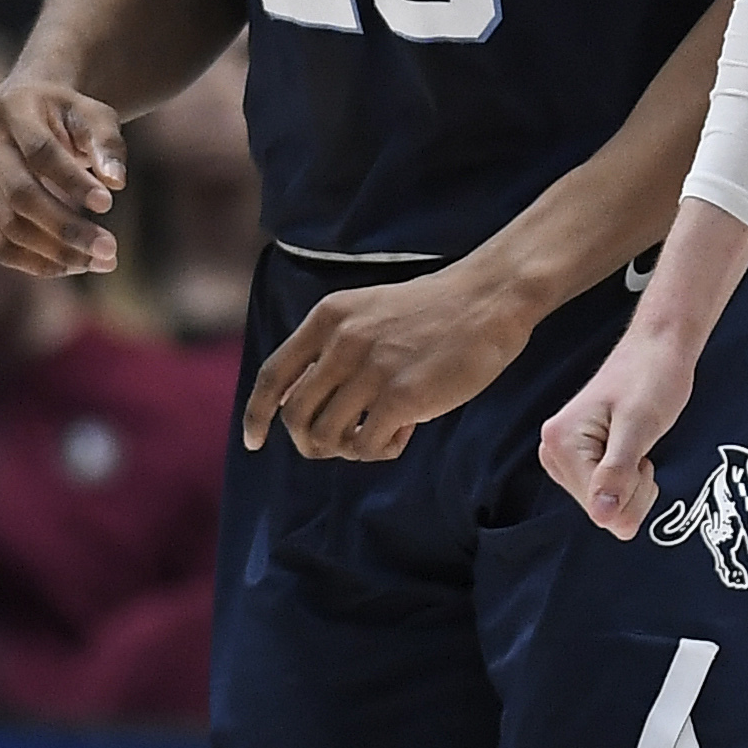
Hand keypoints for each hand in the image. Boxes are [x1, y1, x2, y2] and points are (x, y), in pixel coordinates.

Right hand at [0, 75, 126, 276]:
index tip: (109, 205)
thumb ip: (106, 143)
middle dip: (67, 227)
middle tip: (110, 249)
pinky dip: (35, 262)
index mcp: (13, 109)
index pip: (41, 153)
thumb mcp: (93, 113)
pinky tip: (72, 266)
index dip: (72, 181)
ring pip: (9, 227)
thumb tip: (116, 182)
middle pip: (21, 196)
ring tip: (102, 261)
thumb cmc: (67, 112)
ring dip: (56, 251)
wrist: (21, 106)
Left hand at [240, 265, 540, 460]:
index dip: (257, 415)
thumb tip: (309, 409)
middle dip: (310, 441)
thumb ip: (336, 348)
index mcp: (329, 318)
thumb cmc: (436, 310)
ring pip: (327, 436)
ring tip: (380, 433)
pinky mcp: (402, 396)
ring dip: (348, 447)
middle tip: (339, 443)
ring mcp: (371, 370)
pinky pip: (366, 445)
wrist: (491, 297)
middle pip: (295, 416)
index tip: (256, 440)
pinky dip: (380, 449)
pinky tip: (404, 433)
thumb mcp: (370, 312)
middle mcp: (342, 342)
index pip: (274, 377)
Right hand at [539, 326, 697, 538]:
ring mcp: (563, 454)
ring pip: (603, 503)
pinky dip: (628, 478)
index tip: (645, 458)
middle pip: (597, 509)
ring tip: (637, 443)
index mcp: (560, 443)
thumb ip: (618, 473)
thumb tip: (603, 518)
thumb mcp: (640, 426)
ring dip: (631, 484)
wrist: (659, 346)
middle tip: (642, 450)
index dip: (632, 492)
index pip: (598, 508)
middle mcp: (552, 451)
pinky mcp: (578, 456)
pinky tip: (633, 450)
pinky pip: (605, 491)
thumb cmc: (653, 376)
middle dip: (631, 489)